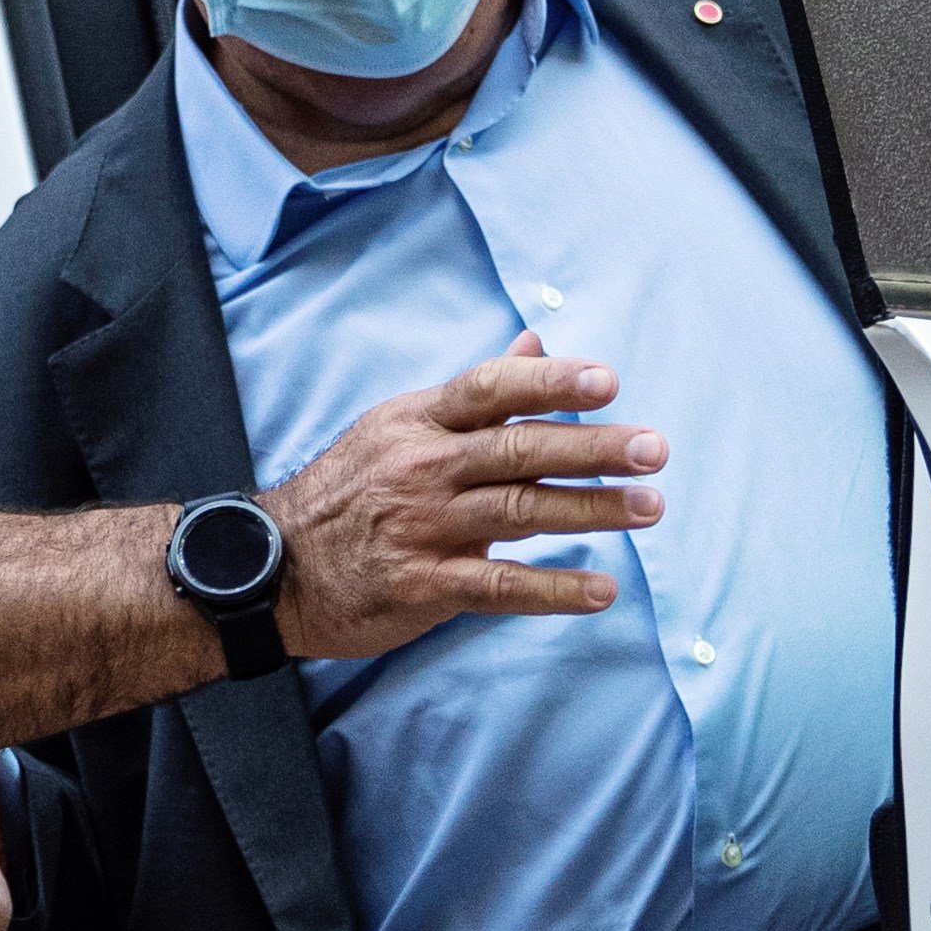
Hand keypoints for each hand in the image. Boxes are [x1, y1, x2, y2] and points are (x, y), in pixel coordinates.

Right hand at [265, 332, 666, 660]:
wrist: (276, 568)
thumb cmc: (351, 491)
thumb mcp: (401, 426)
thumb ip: (477, 393)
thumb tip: (537, 340)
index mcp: (420, 420)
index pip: (491, 389)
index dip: (549, 381)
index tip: (607, 381)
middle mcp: (423, 467)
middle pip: (518, 449)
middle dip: (592, 447)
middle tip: (654, 448)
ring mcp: (423, 527)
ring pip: (519, 512)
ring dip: (591, 509)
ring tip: (649, 507)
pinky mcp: (423, 585)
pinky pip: (499, 588)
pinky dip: (554, 589)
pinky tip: (602, 590)